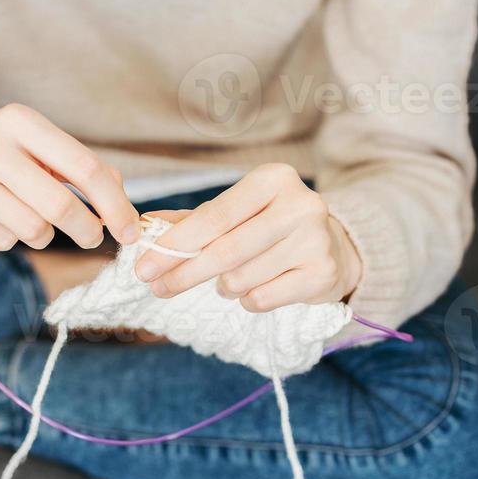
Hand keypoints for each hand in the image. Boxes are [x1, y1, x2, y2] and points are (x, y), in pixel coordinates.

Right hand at [0, 104, 139, 250]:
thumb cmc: (0, 148)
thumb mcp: (38, 143)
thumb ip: (81, 167)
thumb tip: (121, 205)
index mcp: (20, 121)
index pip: (84, 168)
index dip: (114, 205)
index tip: (130, 230)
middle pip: (59, 206)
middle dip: (86, 230)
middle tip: (92, 236)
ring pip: (31, 229)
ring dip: (45, 235)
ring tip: (35, 220)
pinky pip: (2, 241)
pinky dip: (11, 238)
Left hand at [134, 163, 362, 312]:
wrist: (333, 247)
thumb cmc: (271, 226)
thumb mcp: (236, 212)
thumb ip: (192, 220)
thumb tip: (145, 225)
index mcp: (274, 179)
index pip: (215, 215)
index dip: (175, 243)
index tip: (144, 266)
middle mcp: (300, 205)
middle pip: (226, 250)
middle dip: (184, 273)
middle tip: (158, 288)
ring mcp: (315, 240)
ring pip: (241, 278)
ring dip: (223, 287)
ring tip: (228, 280)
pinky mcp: (323, 274)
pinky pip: (262, 299)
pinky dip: (247, 300)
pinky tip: (256, 288)